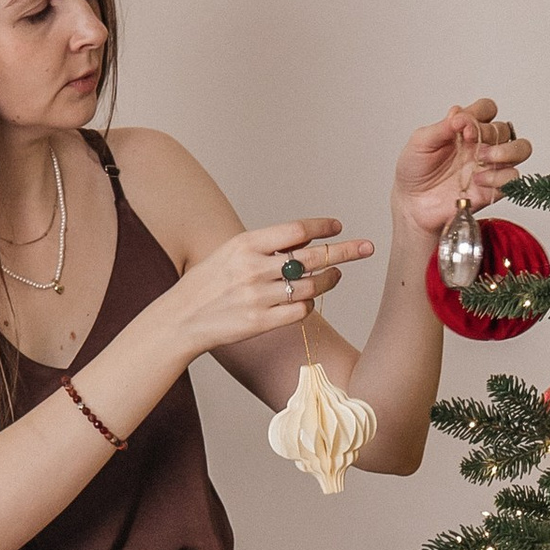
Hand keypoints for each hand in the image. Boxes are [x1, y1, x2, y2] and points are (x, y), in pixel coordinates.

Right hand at [164, 217, 373, 359]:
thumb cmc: (209, 282)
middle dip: (345, 251)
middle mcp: (254, 269)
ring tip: (336, 275)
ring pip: (311, 286)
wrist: (181, 318)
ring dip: (329, 280)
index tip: (339, 227)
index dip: (322, 228)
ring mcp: (258, 297)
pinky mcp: (260, 322)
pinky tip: (308, 299)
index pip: (295, 230)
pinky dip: (309, 303)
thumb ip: (266, 246)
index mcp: (246, 244)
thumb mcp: (231, 252)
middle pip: (312, 256)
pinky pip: (300, 311)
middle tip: (367, 247)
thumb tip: (306, 238)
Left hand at [393, 99, 529, 245]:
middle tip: (470, 141)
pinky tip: (478, 180)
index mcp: (466, 130)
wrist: (412, 204)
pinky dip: (499, 177)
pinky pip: (512, 178)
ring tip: (483, 157)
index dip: (478, 113)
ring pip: (521, 149)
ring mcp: (489, 167)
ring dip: (506, 150)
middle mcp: (481, 146)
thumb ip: (441, 127)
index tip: (459, 125)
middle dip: (490, 131)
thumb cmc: (415, 172)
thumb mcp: (420, 142)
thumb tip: (459, 114)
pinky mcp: (493, 189)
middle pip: (505, 128)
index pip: (486, 109)